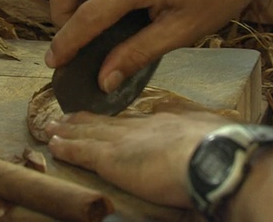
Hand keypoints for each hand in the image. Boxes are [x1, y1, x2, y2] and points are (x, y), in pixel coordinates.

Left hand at [44, 109, 230, 207]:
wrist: (210, 156)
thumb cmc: (218, 148)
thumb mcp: (211, 131)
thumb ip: (198, 129)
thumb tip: (199, 131)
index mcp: (166, 122)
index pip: (136, 120)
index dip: (119, 119)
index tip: (110, 116)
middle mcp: (141, 126)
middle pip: (109, 122)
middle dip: (88, 119)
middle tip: (70, 115)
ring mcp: (124, 140)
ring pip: (91, 133)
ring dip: (70, 130)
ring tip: (54, 126)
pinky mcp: (110, 158)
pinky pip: (81, 151)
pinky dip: (66, 147)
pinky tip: (53, 144)